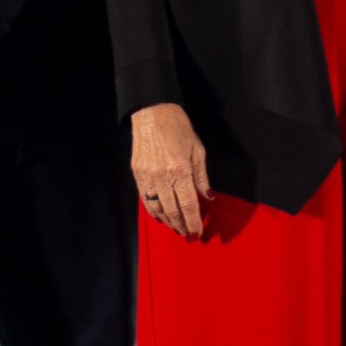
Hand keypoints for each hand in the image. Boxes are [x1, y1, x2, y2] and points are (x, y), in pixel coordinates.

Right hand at [130, 103, 211, 238]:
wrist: (152, 111)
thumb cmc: (178, 127)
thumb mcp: (197, 150)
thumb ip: (202, 177)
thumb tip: (208, 197)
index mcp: (180, 169)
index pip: (188, 205)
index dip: (193, 222)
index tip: (197, 233)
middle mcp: (161, 175)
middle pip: (172, 210)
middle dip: (181, 226)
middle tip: (188, 235)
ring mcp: (147, 175)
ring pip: (157, 208)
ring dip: (168, 222)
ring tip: (176, 228)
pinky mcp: (137, 173)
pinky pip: (145, 199)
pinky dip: (153, 211)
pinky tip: (160, 218)